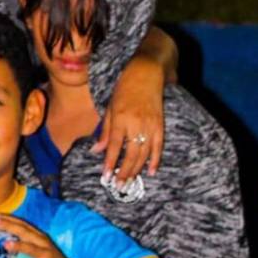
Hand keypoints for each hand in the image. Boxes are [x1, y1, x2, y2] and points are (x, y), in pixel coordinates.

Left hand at [0, 214, 76, 257]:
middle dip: (10, 225)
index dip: (9, 218)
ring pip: (32, 248)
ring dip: (19, 246)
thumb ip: (24, 244)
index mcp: (38, 236)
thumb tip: (3, 242)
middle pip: (24, 231)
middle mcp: (42, 242)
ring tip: (6, 244)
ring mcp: (47, 254)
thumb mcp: (37, 249)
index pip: (22, 224)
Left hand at [95, 57, 164, 182]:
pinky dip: (155, 160)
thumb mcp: (110, 106)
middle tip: (119, 185)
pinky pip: (158, 146)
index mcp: (120, 118)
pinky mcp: (160, 125)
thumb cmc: (124, 88)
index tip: (106, 176)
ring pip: (144, 153)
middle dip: (124, 171)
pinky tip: (151, 171)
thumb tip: (97, 150)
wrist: (147, 72)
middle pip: (130, 154)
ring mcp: (150, 125)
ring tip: (130, 182)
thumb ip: (104, 130)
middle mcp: (135, 123)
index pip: (114, 146)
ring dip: (137, 170)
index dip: (110, 162)